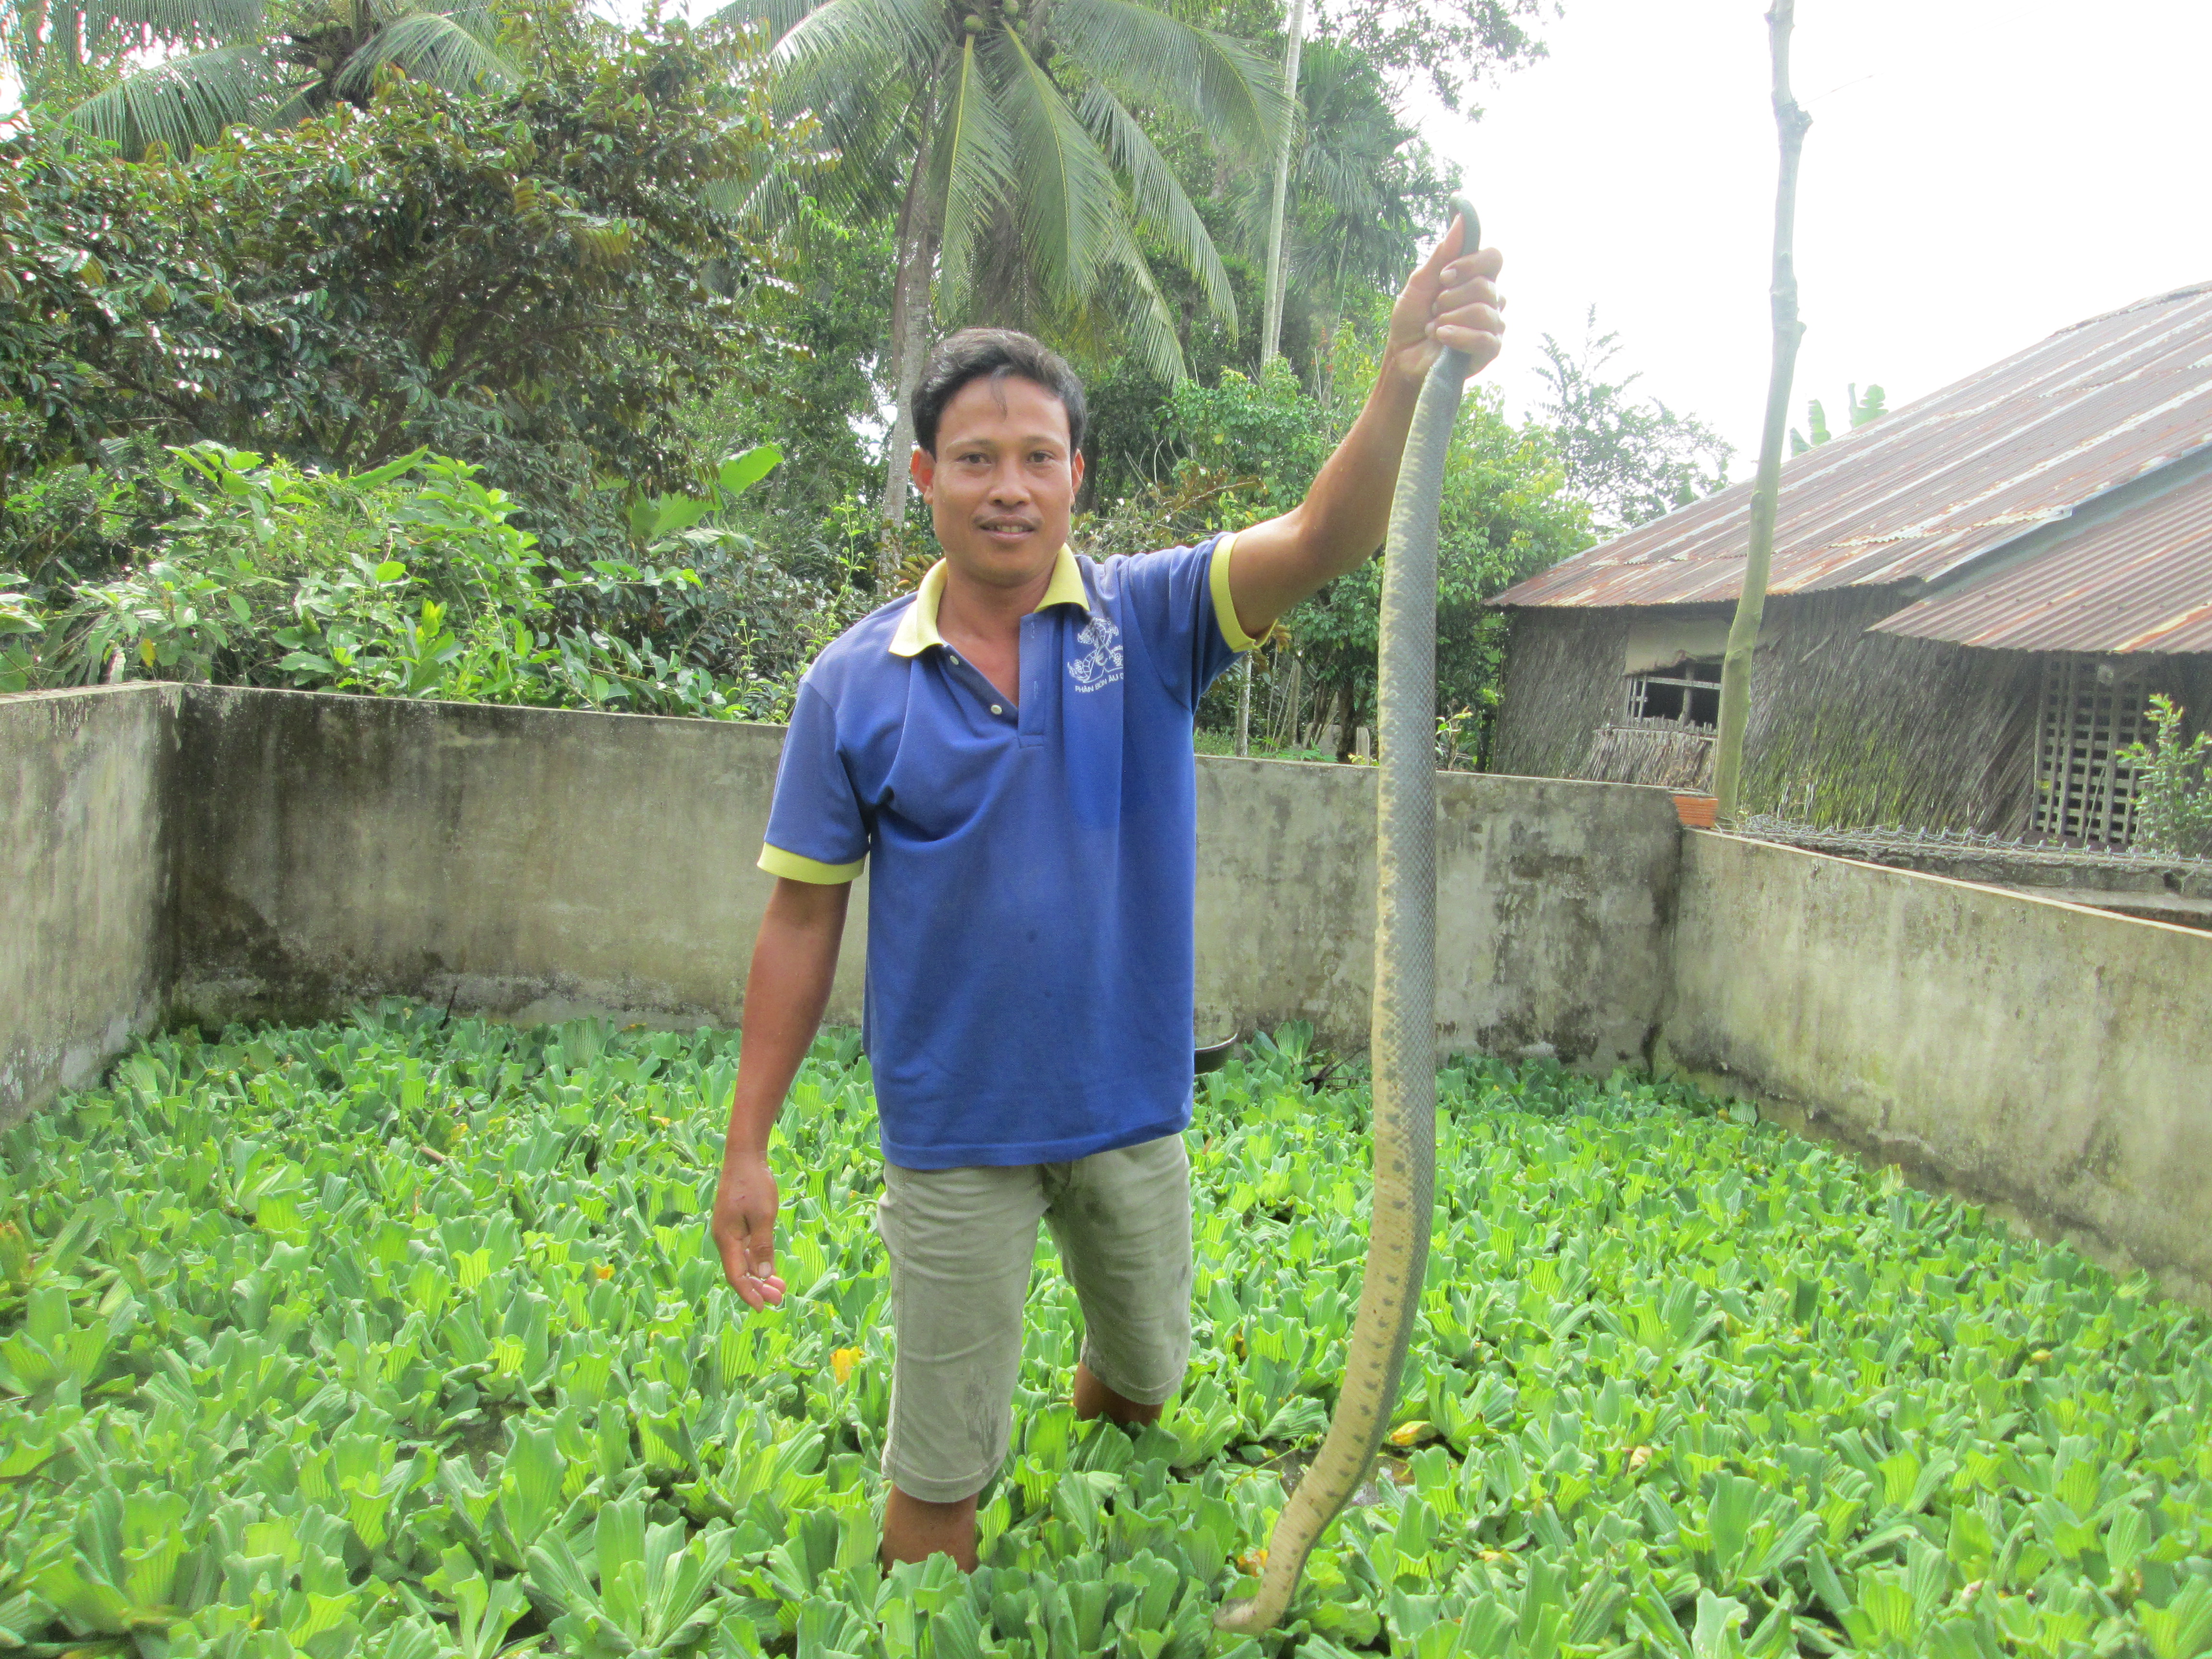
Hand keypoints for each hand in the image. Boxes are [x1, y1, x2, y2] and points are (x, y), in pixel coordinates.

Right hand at [712, 1149, 786, 1308]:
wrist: (744, 1157)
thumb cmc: (754, 1184)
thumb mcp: (763, 1216)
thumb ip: (762, 1246)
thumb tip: (762, 1276)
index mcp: (726, 1238)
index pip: (735, 1275)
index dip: (748, 1294)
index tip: (762, 1308)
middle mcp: (725, 1238)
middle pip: (739, 1271)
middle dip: (758, 1288)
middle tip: (779, 1299)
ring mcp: (730, 1232)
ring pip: (743, 1262)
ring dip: (760, 1276)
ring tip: (779, 1288)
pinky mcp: (737, 1225)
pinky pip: (746, 1250)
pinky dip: (758, 1261)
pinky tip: (770, 1270)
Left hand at [1383, 212, 1504, 388]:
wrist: (1402, 355)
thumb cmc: (1413, 318)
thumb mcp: (1420, 282)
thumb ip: (1442, 254)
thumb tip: (1460, 218)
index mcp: (1477, 279)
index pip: (1493, 257)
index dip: (1470, 263)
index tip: (1444, 275)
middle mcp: (1491, 300)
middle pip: (1486, 285)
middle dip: (1450, 297)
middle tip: (1434, 308)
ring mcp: (1493, 325)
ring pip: (1484, 311)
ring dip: (1449, 318)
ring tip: (1434, 327)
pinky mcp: (1489, 350)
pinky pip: (1485, 338)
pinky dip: (1457, 336)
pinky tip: (1440, 337)